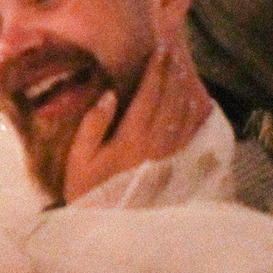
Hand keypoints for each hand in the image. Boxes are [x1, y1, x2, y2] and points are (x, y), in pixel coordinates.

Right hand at [57, 39, 213, 202]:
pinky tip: (193, 98)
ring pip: (182, 112)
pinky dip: (192, 111)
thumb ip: (93, 125)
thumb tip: (110, 94)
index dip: (156, 69)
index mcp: (132, 137)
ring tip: (182, 64)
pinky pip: (188, 131)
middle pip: (170, 98)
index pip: (150, 94)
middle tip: (174, 46)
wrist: (108, 226)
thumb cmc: (87, 190)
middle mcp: (155, 142)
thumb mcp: (79, 159)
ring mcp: (168, 154)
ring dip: (183, 86)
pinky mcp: (173, 164)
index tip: (160, 47)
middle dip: (172, 70)